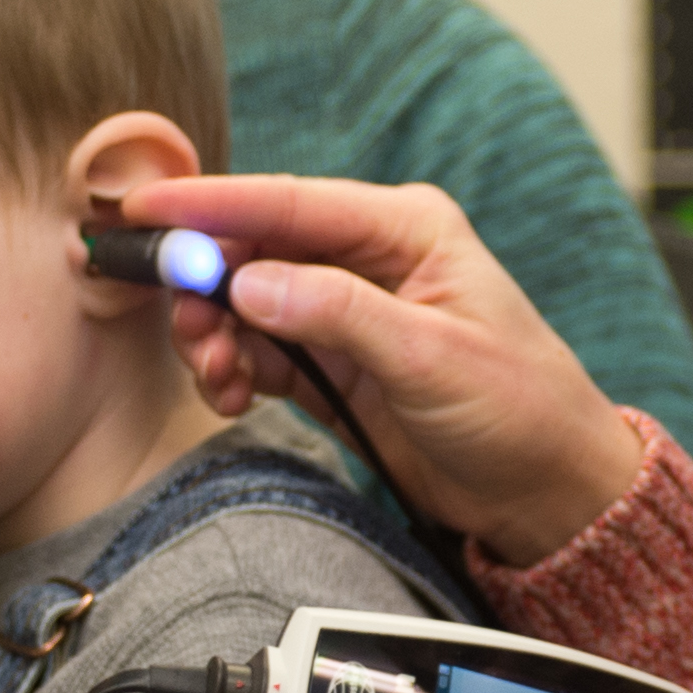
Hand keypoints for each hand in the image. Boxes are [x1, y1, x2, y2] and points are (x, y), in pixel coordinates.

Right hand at [121, 175, 646, 564]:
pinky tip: (229, 395)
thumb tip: (247, 282)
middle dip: (205, 283)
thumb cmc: (517, 407)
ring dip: (215, 335)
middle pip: (255, 248)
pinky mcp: (332, 365)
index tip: (146, 210)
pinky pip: (258, 351)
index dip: (210, 205)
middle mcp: (369, 259)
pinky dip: (231, 369)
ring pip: (246, 303)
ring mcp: (346, 312)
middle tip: (181, 324)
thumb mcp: (428, 356)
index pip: (289, 202)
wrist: (546, 490)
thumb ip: (336, 313)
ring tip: (215, 375)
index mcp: (405, 227)